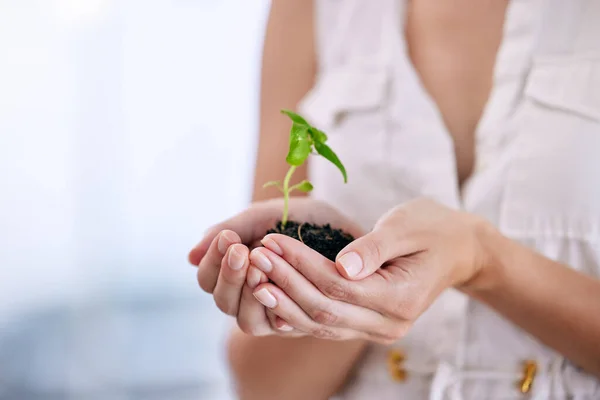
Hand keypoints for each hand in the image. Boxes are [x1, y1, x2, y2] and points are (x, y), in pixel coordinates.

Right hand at [188, 198, 363, 335]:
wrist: (349, 225)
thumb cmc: (305, 218)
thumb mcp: (266, 215)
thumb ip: (233, 230)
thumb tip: (190, 256)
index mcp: (236, 271)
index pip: (207, 278)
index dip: (212, 261)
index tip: (229, 237)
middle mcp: (250, 297)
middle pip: (222, 302)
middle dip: (230, 276)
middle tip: (244, 250)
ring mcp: (274, 313)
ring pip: (246, 321)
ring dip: (250, 294)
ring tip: (262, 265)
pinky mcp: (300, 323)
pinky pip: (280, 326)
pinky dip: (278, 307)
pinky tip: (282, 287)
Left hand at [246, 198, 490, 342]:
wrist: (456, 250)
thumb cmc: (432, 229)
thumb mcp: (407, 226)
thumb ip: (375, 247)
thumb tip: (343, 265)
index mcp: (402, 298)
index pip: (339, 286)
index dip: (301, 265)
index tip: (272, 240)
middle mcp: (389, 324)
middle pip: (325, 309)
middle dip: (285, 282)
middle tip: (255, 256)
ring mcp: (378, 330)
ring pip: (321, 324)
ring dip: (284, 301)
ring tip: (253, 276)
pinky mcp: (367, 327)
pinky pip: (326, 327)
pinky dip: (296, 313)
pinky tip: (269, 299)